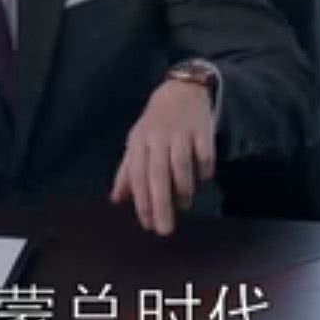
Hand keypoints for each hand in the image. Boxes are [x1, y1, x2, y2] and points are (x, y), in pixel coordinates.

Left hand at [108, 80, 215, 234]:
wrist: (182, 90)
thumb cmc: (156, 124)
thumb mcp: (137, 143)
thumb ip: (127, 172)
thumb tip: (115, 200)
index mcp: (140, 142)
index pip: (138, 176)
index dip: (142, 202)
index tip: (148, 224)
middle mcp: (158, 137)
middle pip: (158, 175)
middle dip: (160, 204)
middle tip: (164, 230)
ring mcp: (181, 133)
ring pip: (181, 165)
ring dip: (182, 190)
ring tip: (183, 205)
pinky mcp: (202, 130)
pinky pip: (204, 155)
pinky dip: (203, 171)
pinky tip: (202, 180)